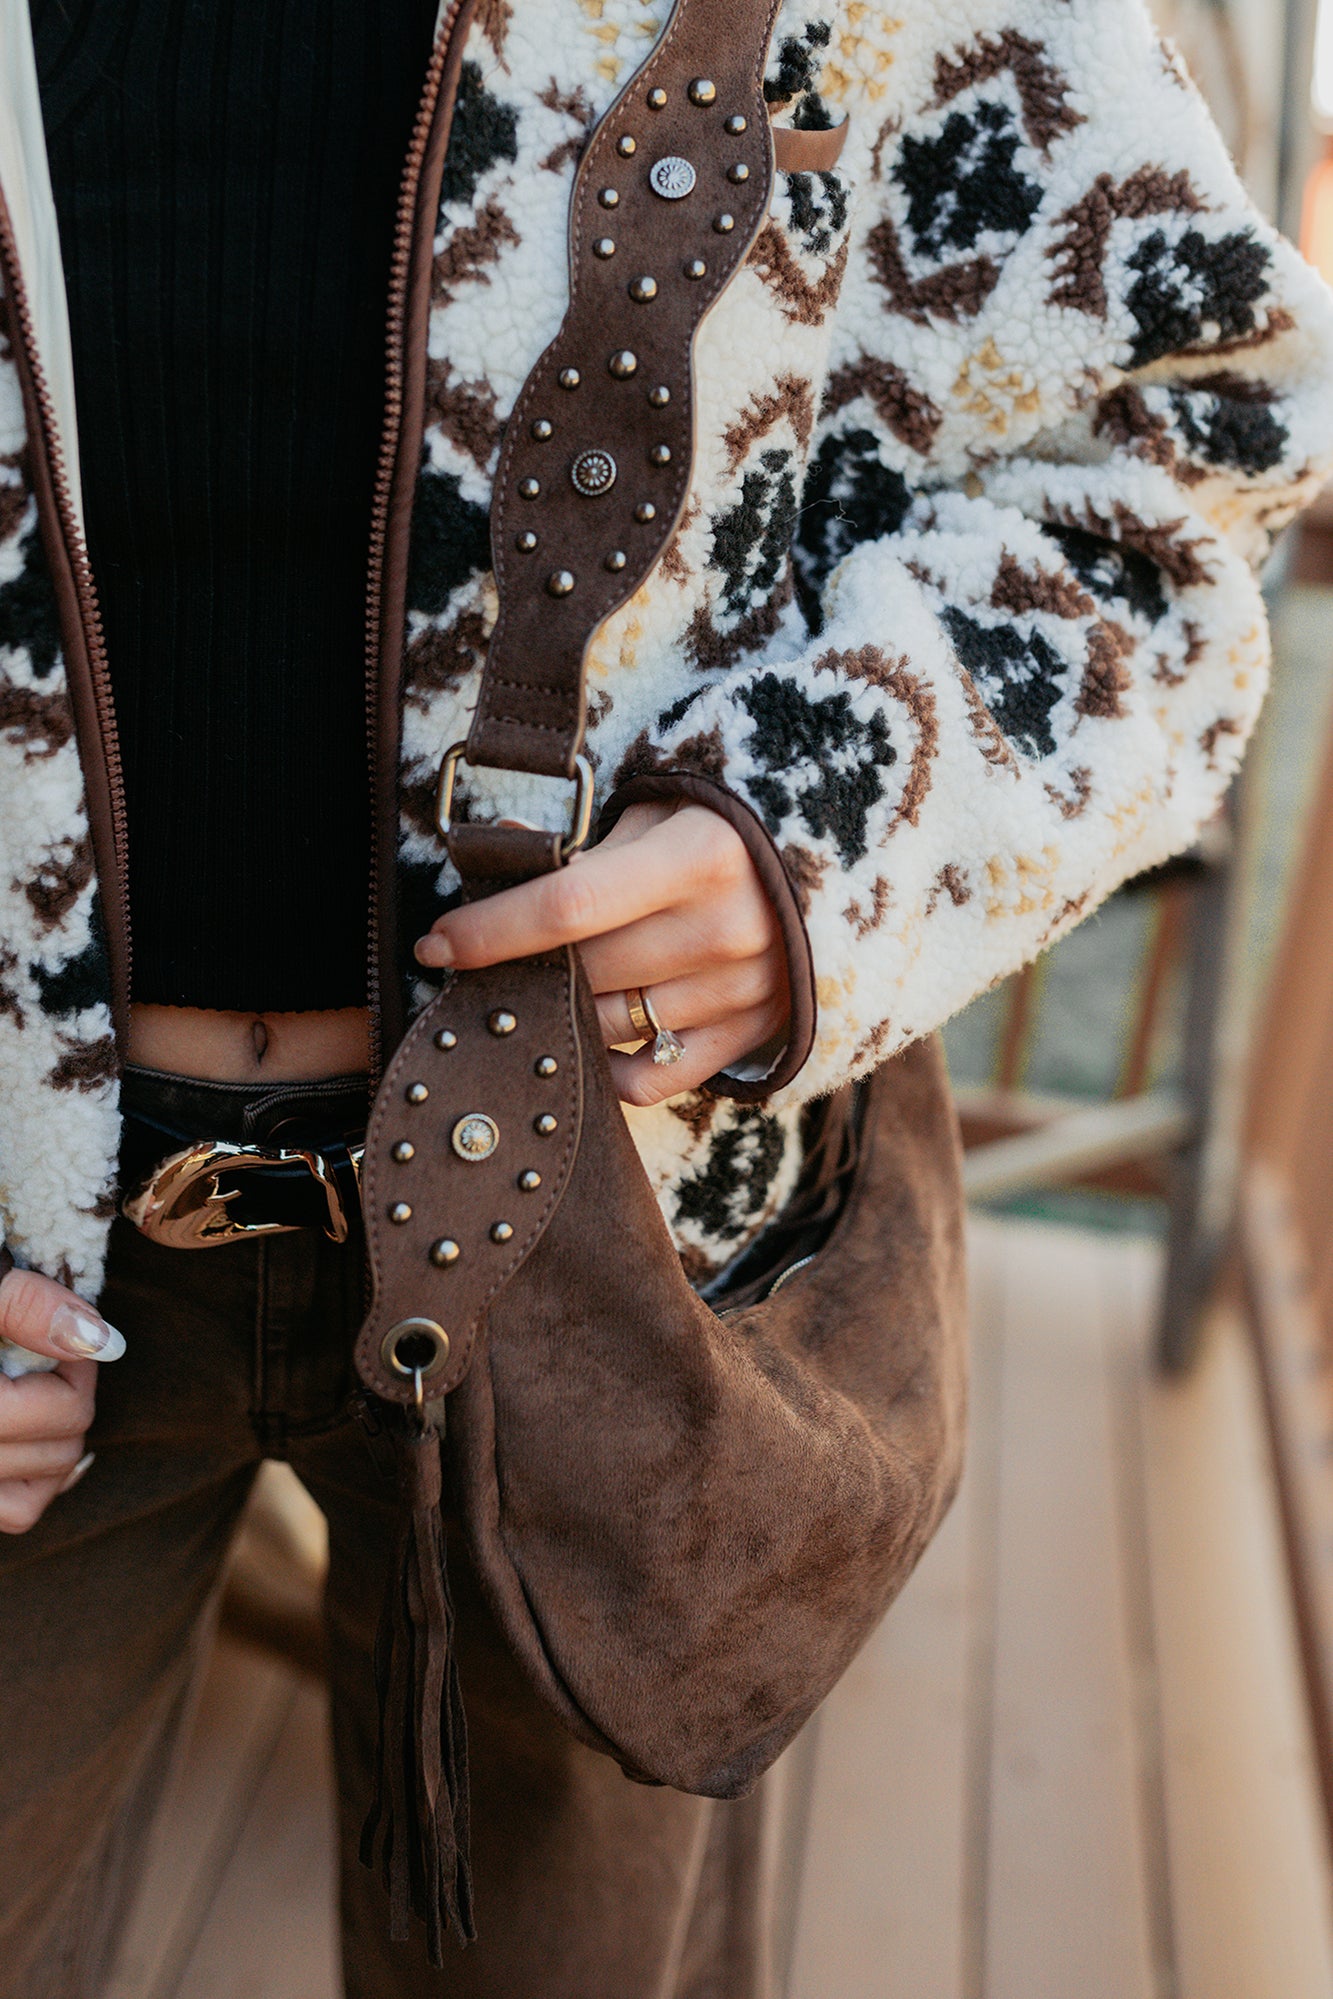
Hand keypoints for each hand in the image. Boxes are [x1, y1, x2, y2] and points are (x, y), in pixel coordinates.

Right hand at [0, 1268, 123, 1533]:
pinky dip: (29, 1481)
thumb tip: (102, 1341)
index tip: (67, 1334)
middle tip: (53, 1357)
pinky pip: (12, 1512)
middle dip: (70, 1400)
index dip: (79, 1368)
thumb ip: (25, 1305)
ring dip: (53, 1445)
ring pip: (35, 1494)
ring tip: (35, 1394)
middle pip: (57, 1450)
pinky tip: (28, 1439)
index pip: (60, 1412)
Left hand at [415, 801, 788, 1106]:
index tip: (437, 945)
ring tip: (556, 984)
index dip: (492, 930)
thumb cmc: (724, 826)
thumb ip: (584, 848)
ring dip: (564, 1011)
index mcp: (702, 855)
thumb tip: (494, 860)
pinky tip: (591, 1036)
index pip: (570, 906)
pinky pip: (650, 1078)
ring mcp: (744, 991)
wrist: (834, 859)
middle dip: (525, 968)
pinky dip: (607, 1067)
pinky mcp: (753, 1035)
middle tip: (491, 960)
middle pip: (583, 972)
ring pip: (606, 1026)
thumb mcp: (662, 811)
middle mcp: (727, 929)